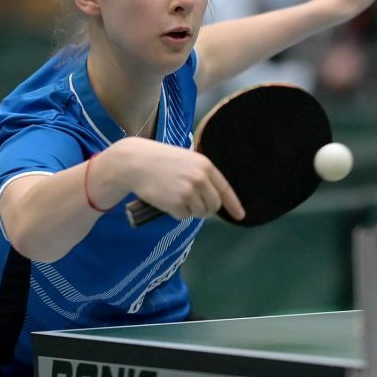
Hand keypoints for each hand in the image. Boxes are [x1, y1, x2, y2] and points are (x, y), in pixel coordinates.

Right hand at [110, 138, 244, 220]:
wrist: (135, 162)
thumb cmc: (159, 160)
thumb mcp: (185, 160)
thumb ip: (200, 175)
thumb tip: (212, 199)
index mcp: (205, 165)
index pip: (225, 188)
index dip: (233, 204)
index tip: (240, 216)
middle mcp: (201, 178)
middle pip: (214, 206)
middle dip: (205, 209)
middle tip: (191, 204)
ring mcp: (190, 191)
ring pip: (199, 213)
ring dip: (189, 210)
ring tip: (174, 197)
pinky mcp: (177, 203)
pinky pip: (183, 216)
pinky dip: (175, 212)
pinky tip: (165, 200)